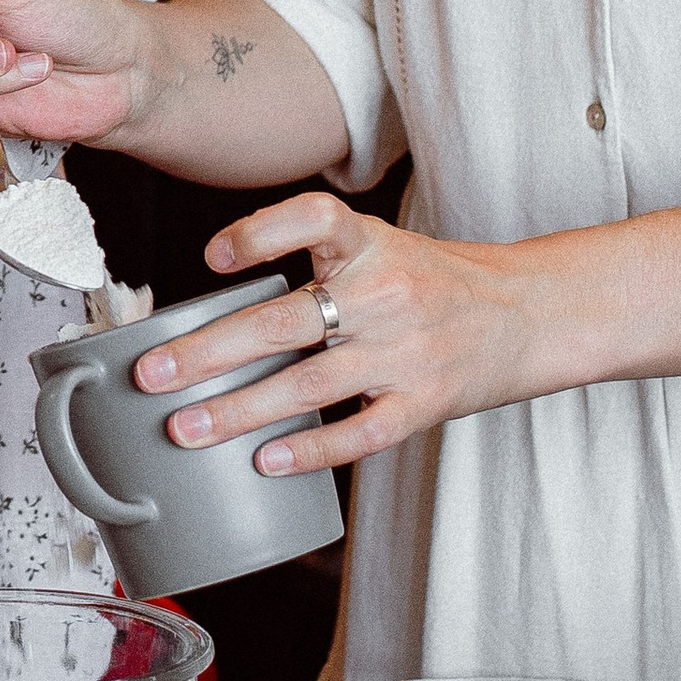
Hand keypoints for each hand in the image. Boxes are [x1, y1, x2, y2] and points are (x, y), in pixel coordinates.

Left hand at [130, 191, 534, 471]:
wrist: (528, 313)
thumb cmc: (435, 281)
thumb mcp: (380, 246)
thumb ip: (314, 264)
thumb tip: (218, 305)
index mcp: (370, 244)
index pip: (312, 219)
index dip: (260, 234)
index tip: (213, 257)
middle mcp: (384, 293)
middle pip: (284, 321)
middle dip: (207, 352)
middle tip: (152, 375)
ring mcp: (405, 352)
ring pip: (308, 385)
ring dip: (238, 411)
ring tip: (184, 429)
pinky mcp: (425, 403)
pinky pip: (360, 431)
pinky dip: (310, 448)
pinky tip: (265, 460)